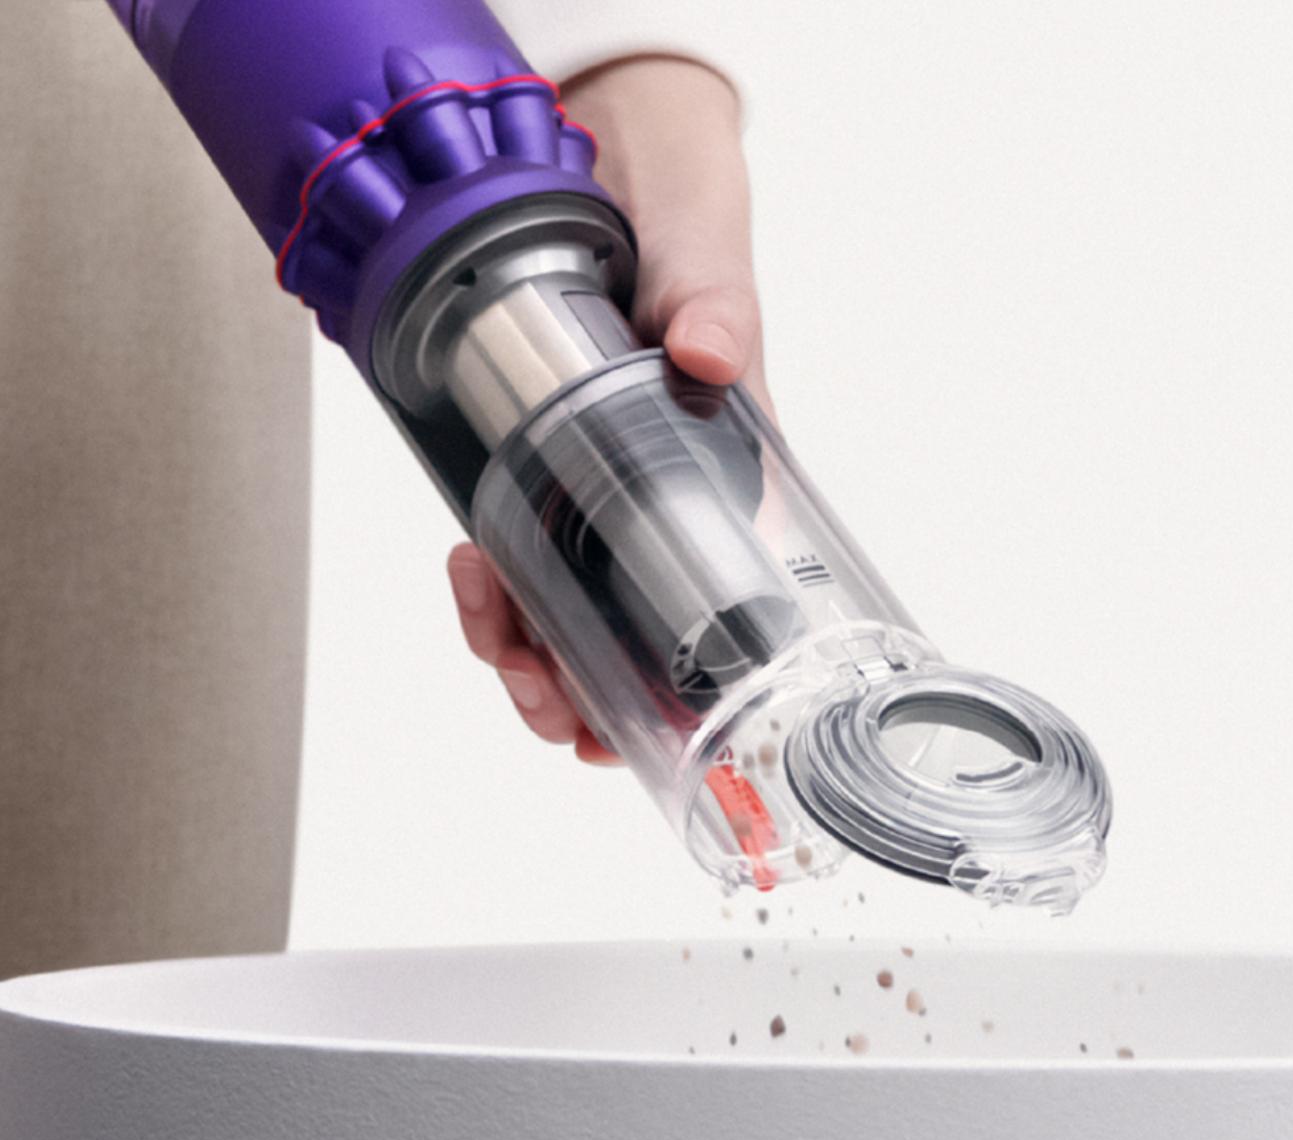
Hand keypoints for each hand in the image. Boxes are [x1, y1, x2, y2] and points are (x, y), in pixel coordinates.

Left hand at [447, 56, 766, 765]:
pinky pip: (514, 558)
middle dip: (577, 693)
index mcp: (728, 480)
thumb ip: (716, 299)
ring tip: (487, 620)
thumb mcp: (709, 254)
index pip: (720, 622)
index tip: (624, 736)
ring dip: (521, 650)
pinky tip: (468, 564)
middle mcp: (666, 505)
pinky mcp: (536, 471)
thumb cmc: (687, 214)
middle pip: (631, 646)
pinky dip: (487, 586)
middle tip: (537, 692)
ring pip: (566, 618)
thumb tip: (704, 353)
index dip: (671, 702)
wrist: (613, 156)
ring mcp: (596, 496)